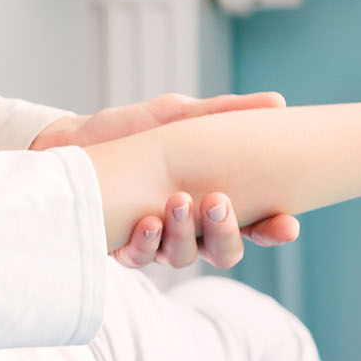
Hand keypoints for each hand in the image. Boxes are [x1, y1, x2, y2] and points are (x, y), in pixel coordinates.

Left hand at [39, 94, 302, 265]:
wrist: (73, 142)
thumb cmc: (133, 130)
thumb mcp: (178, 115)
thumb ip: (224, 112)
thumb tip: (277, 101)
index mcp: (214, 201)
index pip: (257, 225)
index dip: (274, 230)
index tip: (286, 224)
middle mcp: (190, 229)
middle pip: (224, 250)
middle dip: (225, 232)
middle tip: (216, 201)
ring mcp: (157, 242)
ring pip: (182, 257)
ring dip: (182, 234)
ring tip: (176, 202)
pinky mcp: (121, 246)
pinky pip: (139, 259)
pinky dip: (144, 244)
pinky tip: (145, 222)